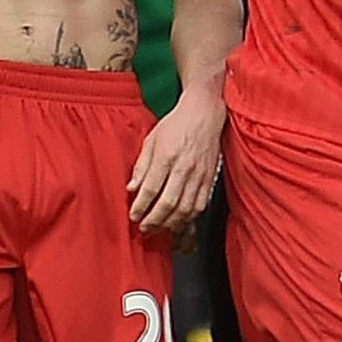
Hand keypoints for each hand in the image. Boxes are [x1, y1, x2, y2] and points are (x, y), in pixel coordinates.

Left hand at [128, 93, 222, 233]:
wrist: (204, 113)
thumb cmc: (176, 124)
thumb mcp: (151, 140)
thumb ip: (141, 166)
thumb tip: (132, 188)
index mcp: (166, 156)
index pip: (151, 189)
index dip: (141, 206)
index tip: (133, 215)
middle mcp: (184, 167)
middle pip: (168, 203)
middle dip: (154, 220)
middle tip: (144, 227)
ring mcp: (200, 175)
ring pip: (185, 208)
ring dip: (170, 223)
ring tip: (159, 227)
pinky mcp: (210, 178)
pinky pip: (200, 205)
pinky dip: (188, 217)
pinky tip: (178, 220)